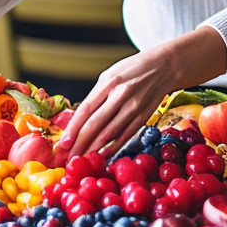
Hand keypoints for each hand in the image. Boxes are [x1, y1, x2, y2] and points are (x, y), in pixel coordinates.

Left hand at [57, 48, 172, 157]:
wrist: (163, 67)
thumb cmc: (133, 69)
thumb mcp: (110, 75)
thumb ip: (96, 96)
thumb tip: (79, 120)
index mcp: (108, 82)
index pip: (86, 109)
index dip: (73, 129)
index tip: (63, 143)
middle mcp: (121, 95)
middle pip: (95, 125)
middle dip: (80, 144)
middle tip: (68, 158)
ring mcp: (134, 107)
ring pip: (109, 134)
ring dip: (94, 150)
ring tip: (82, 160)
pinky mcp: (144, 117)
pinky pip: (125, 136)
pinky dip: (113, 148)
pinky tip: (102, 156)